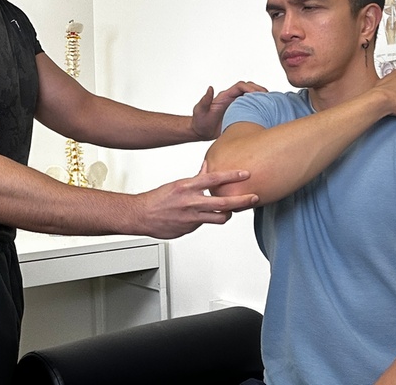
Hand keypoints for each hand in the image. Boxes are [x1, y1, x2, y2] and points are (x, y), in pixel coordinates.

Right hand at [135, 163, 258, 238]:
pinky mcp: (190, 229)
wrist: (141, 215)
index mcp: (187, 187)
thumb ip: (196, 178)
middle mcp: (191, 202)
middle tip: (254, 197)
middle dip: (242, 200)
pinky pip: (204, 225)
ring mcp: (191, 218)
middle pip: (223, 203)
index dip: (232, 176)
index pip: (214, 179)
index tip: (246, 173)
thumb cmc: (158, 199)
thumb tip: (207, 167)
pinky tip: (200, 217)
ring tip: (230, 211)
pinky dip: (205, 221)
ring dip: (227, 214)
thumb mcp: (178, 184)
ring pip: (219, 218)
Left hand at [191, 81, 267, 139]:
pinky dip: (260, 107)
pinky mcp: (240, 115)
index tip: (258, 94)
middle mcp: (232, 99)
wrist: (201, 132)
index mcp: (225, 96)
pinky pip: (252, 108)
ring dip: (261, 97)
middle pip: (249, 88)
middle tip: (268, 97)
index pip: (240, 86)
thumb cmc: (200, 121)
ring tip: (271, 103)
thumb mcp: (200, 110)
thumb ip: (204, 100)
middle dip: (259, 90)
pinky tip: (267, 113)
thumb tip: (210, 88)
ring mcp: (237, 106)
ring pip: (252, 97)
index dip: (250, 88)